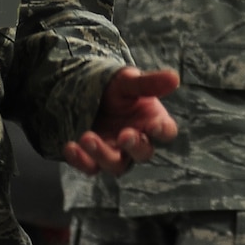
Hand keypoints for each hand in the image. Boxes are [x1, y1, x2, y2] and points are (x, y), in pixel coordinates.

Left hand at [61, 67, 179, 174]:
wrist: (88, 93)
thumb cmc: (117, 88)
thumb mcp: (129, 81)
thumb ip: (149, 83)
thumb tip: (174, 78)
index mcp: (153, 121)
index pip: (166, 132)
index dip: (163, 131)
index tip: (155, 126)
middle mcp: (138, 141)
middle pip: (143, 153)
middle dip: (133, 146)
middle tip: (123, 135)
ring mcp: (116, 153)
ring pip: (116, 165)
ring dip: (102, 154)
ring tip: (87, 137)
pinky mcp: (94, 159)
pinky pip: (90, 167)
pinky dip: (80, 160)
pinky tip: (70, 146)